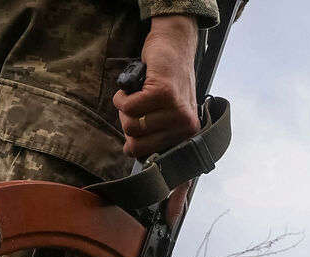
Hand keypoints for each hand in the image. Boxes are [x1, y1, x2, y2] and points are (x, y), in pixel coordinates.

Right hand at [113, 15, 200, 158]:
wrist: (175, 46)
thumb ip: (152, 135)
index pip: (152, 157)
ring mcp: (175, 109)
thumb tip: (129, 152)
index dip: (140, 149)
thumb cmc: (166, 82)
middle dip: (128, 124)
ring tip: (137, 95)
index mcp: (186, 135)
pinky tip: (133, 88)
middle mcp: (185, 126)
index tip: (148, 154)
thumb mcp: (166, 114)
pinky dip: (122, 96)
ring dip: (124, 107)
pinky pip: (128, 106)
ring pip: (130, 124)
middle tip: (138, 106)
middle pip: (136, 143)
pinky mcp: (163, 93)